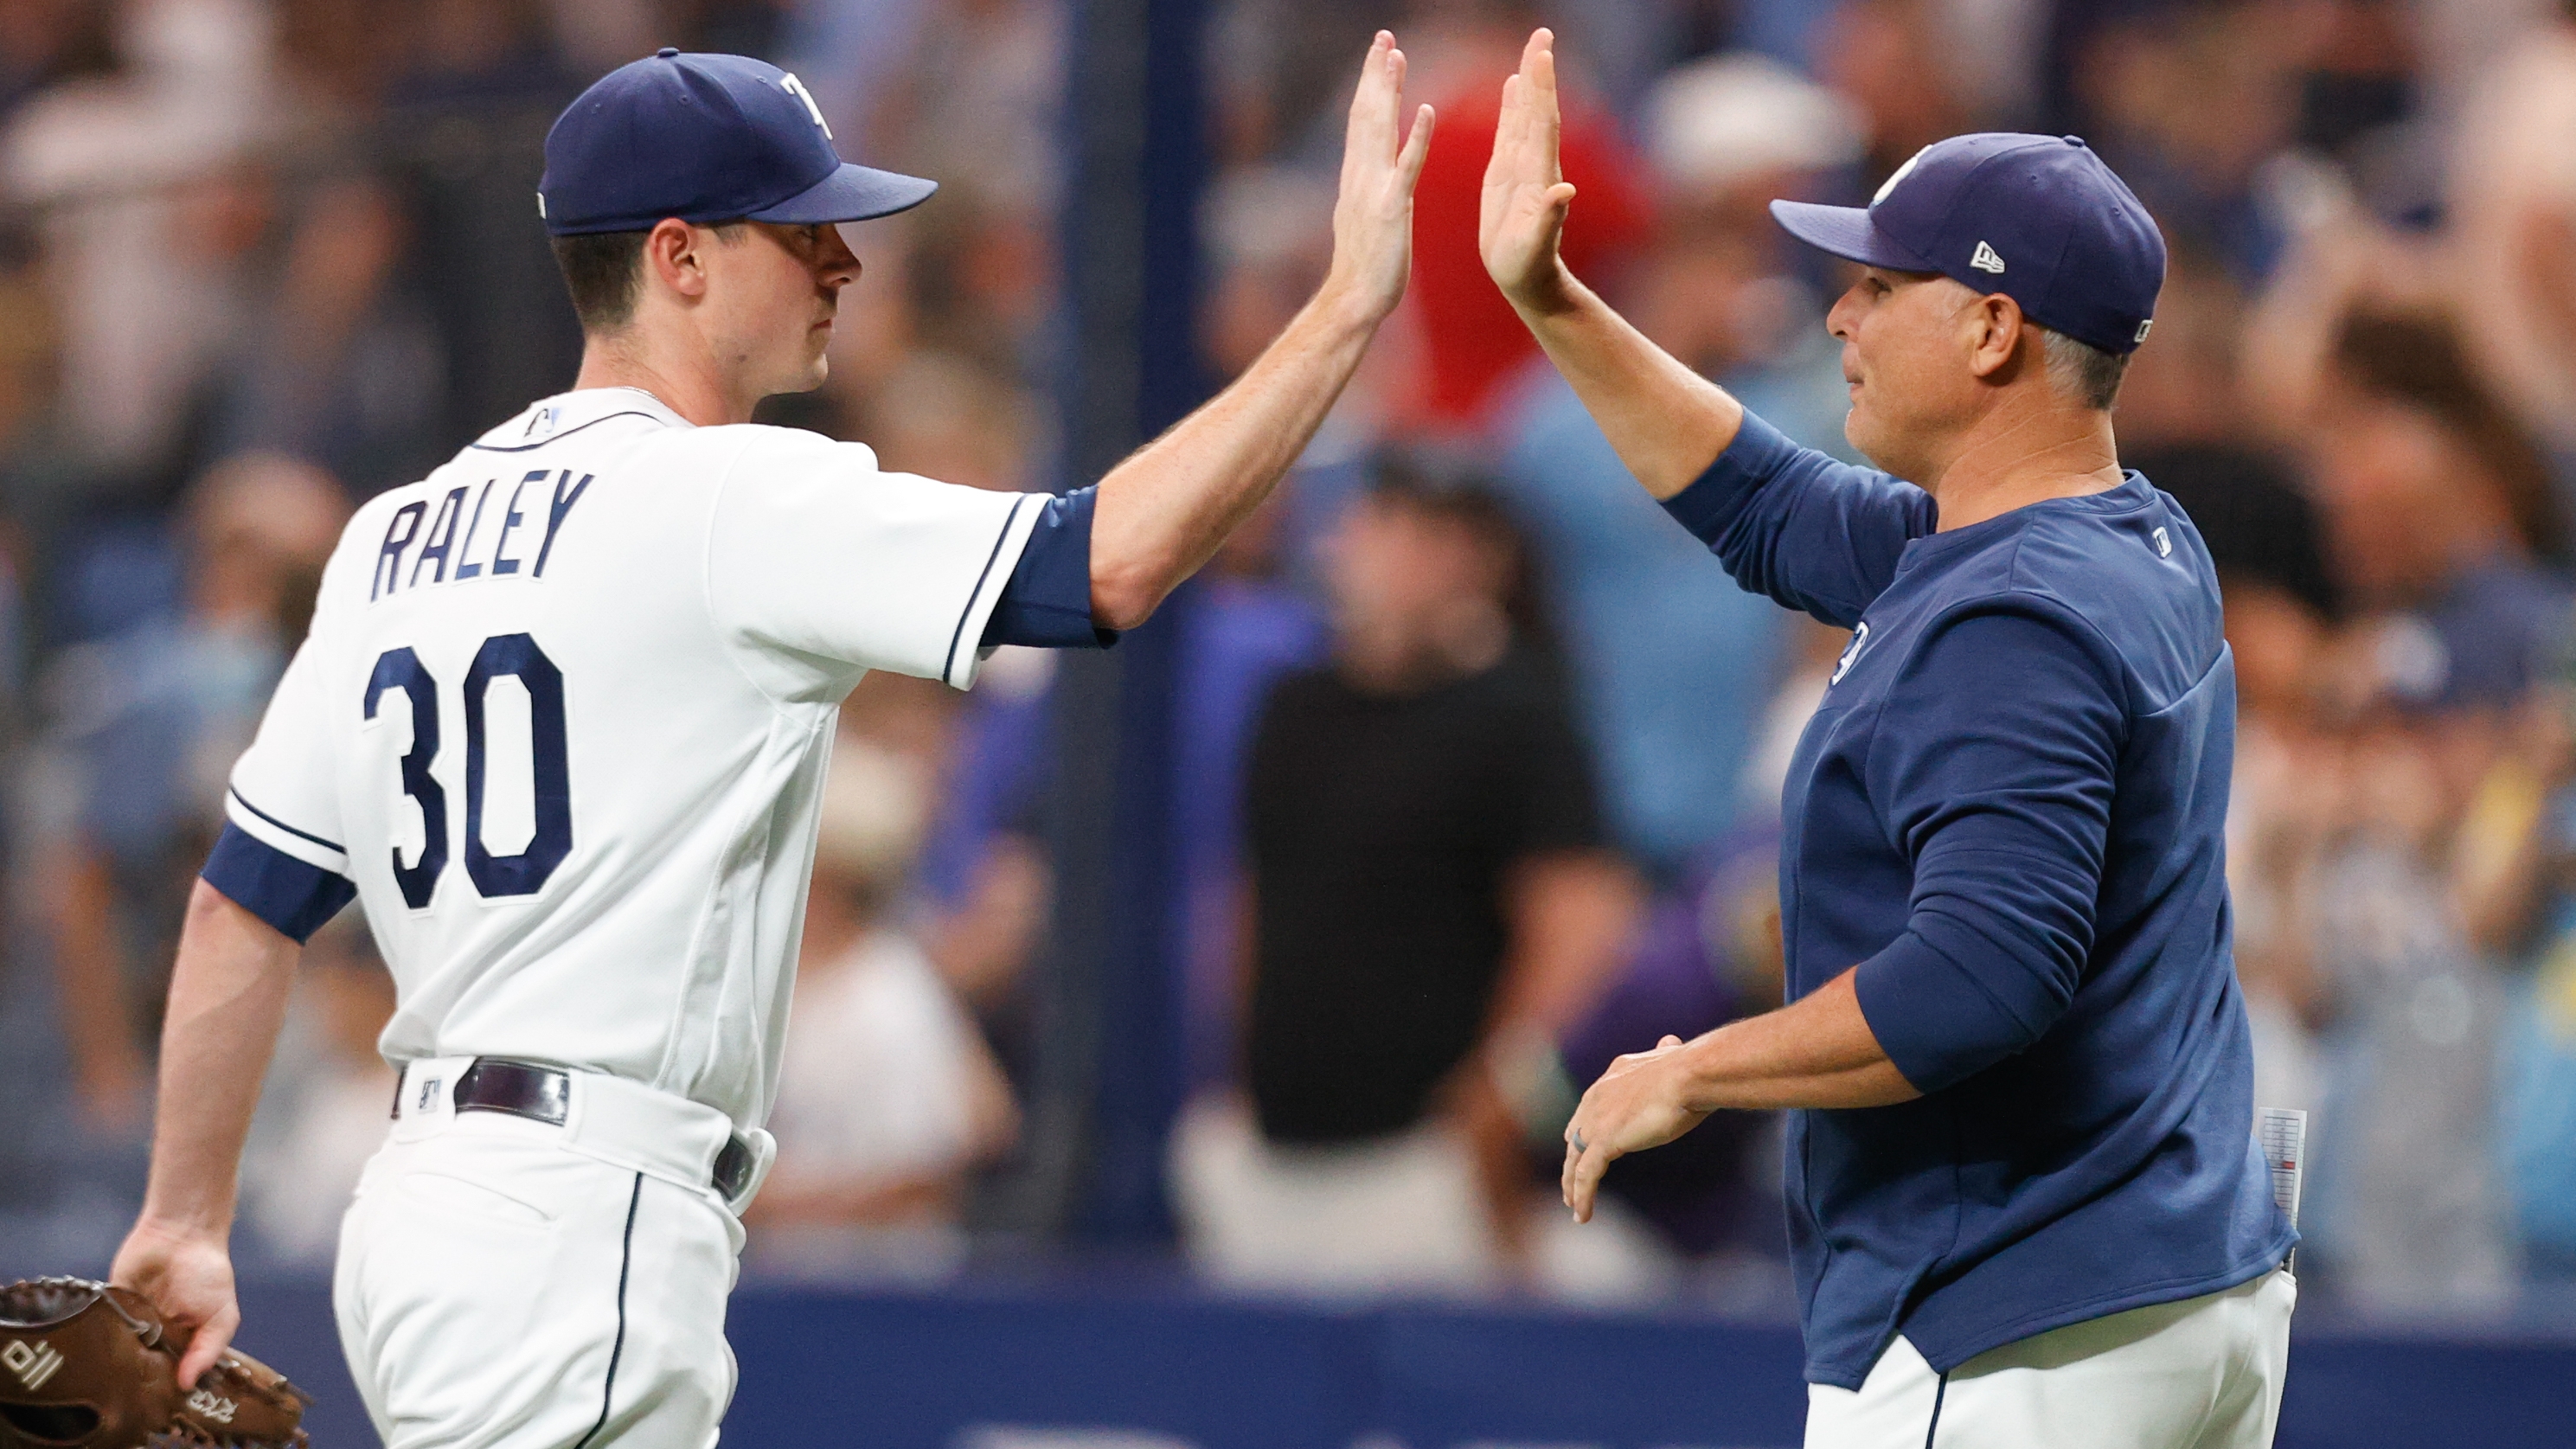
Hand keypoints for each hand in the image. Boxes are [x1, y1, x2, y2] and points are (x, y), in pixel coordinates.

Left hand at [110, 1219, 237, 1387]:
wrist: (178, 1235)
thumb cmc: (207, 1275)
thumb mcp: (220, 1316)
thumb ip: (207, 1350)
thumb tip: (187, 1385)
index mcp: (187, 1342)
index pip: (176, 1375)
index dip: (170, 1391)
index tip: (162, 1408)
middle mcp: (159, 1337)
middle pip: (146, 1369)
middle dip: (141, 1382)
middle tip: (132, 1400)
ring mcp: (133, 1325)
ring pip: (121, 1355)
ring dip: (117, 1365)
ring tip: (112, 1382)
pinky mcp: (110, 1311)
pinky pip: (100, 1333)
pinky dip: (98, 1343)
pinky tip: (96, 1357)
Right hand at [1320, 32, 1435, 325]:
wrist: (1354, 298)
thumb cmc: (1363, 264)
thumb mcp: (1360, 215)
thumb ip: (1364, 185)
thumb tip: (1364, 166)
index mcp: (1356, 176)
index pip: (1362, 120)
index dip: (1370, 84)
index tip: (1378, 52)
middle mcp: (1360, 175)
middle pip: (1367, 114)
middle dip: (1375, 74)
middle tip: (1383, 36)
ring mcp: (1373, 190)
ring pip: (1380, 130)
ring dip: (1388, 91)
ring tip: (1396, 56)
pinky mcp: (1390, 210)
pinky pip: (1406, 168)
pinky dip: (1415, 138)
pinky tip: (1425, 111)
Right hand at [1480, 29, 1578, 314]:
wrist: (1527, 277)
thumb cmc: (1528, 266)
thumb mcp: (1535, 245)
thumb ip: (1550, 217)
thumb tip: (1566, 192)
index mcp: (1538, 174)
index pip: (1540, 122)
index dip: (1541, 88)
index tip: (1541, 54)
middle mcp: (1533, 163)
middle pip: (1536, 108)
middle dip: (1538, 72)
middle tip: (1541, 33)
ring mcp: (1521, 166)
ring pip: (1524, 113)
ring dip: (1528, 81)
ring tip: (1532, 48)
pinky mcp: (1506, 173)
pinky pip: (1510, 129)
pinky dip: (1512, 104)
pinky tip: (1511, 85)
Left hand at [1561, 1034, 1711, 1222]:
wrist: (1690, 1073)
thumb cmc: (1691, 1067)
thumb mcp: (1673, 1057)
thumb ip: (1666, 1054)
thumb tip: (1670, 1042)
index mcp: (1613, 1075)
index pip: (1589, 1107)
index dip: (1584, 1130)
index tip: (1581, 1147)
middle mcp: (1598, 1097)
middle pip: (1576, 1135)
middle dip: (1572, 1160)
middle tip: (1571, 1183)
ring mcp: (1599, 1119)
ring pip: (1576, 1159)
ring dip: (1572, 1185)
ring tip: (1573, 1206)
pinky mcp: (1605, 1141)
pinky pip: (1586, 1175)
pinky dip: (1582, 1196)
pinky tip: (1583, 1215)